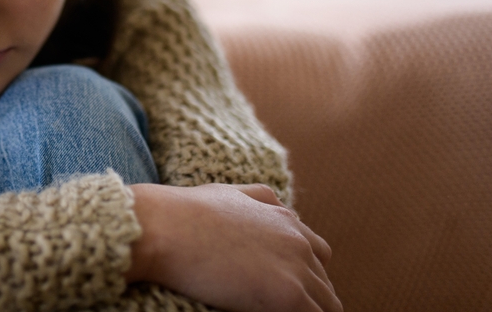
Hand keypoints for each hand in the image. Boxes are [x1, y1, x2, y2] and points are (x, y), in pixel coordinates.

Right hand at [126, 183, 341, 311]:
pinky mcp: (288, 295)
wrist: (164, 227)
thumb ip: (256, 198)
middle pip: (324, 283)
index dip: (304, 274)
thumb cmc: (183, 211)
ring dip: (309, 311)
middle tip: (283, 307)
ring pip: (327, 305)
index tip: (283, 288)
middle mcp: (297, 240)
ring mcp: (296, 268)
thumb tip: (273, 201)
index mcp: (284, 219)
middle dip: (310, 297)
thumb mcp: (227, 192)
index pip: (317, 255)